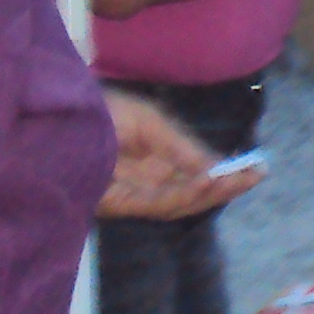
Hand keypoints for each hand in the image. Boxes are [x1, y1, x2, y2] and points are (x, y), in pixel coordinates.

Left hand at [99, 88, 258, 221]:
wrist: (56, 114)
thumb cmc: (96, 110)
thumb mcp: (149, 120)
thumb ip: (181, 146)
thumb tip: (215, 166)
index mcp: (152, 158)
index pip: (194, 174)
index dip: (225, 174)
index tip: (257, 168)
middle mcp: (145, 180)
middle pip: (191, 193)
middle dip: (224, 187)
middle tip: (256, 177)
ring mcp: (132, 193)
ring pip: (179, 202)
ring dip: (210, 193)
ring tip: (236, 180)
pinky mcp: (116, 203)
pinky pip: (157, 203)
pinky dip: (185, 194)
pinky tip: (207, 181)